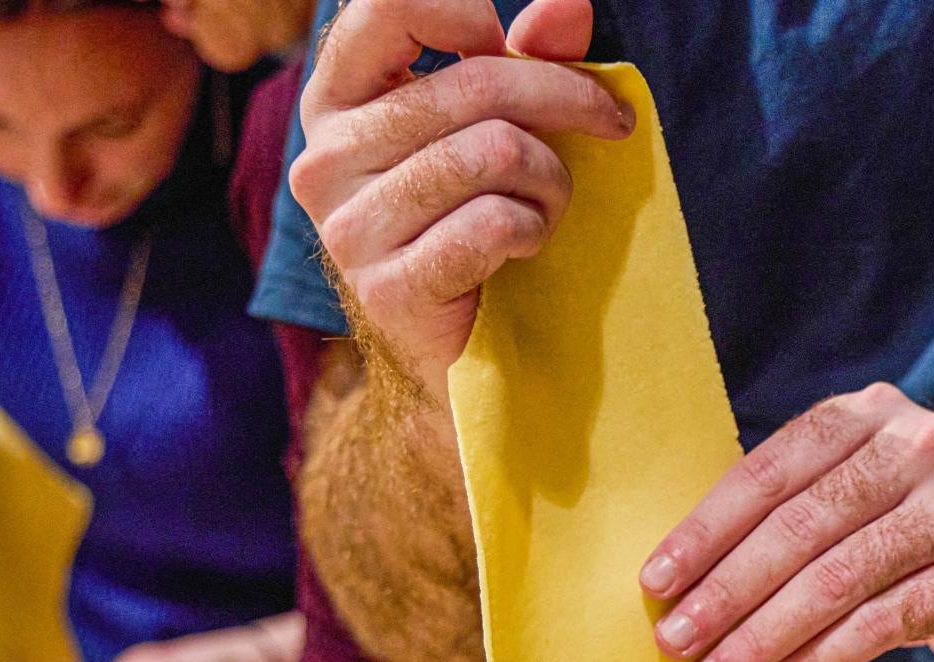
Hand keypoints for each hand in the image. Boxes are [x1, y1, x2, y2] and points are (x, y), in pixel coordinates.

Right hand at [291, 0, 632, 399]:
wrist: (457, 354)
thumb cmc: (478, 225)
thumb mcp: (500, 127)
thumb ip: (528, 60)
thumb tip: (572, 5)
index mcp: (336, 99)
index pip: (388, 5)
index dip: (469, 15)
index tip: (515, 49)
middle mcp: (323, 156)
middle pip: (472, 85)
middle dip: (564, 99)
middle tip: (610, 124)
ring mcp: (347, 226)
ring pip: (492, 152)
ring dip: (550, 178)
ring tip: (548, 202)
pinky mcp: (386, 287)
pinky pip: (494, 223)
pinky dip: (532, 228)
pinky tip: (524, 245)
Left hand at [641, 383, 933, 661]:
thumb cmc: (908, 536)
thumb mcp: (854, 494)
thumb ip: (787, 509)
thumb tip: (678, 579)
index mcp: (870, 414)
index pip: (771, 471)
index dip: (707, 531)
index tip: (656, 582)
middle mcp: (921, 446)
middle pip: (800, 527)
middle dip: (726, 592)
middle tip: (675, 641)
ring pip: (835, 581)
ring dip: (762, 637)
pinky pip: (878, 625)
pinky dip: (816, 661)